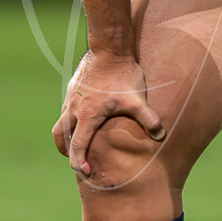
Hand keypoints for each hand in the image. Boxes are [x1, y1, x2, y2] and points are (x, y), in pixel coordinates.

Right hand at [52, 51, 164, 174]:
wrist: (109, 48)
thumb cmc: (122, 74)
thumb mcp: (137, 99)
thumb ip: (148, 119)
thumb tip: (161, 135)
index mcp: (87, 115)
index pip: (77, 145)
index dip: (78, 161)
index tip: (84, 172)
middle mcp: (73, 108)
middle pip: (61, 136)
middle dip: (67, 151)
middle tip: (75, 160)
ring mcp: (70, 97)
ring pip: (60, 122)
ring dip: (65, 136)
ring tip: (74, 142)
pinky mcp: (72, 88)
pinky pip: (65, 109)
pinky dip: (69, 120)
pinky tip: (82, 118)